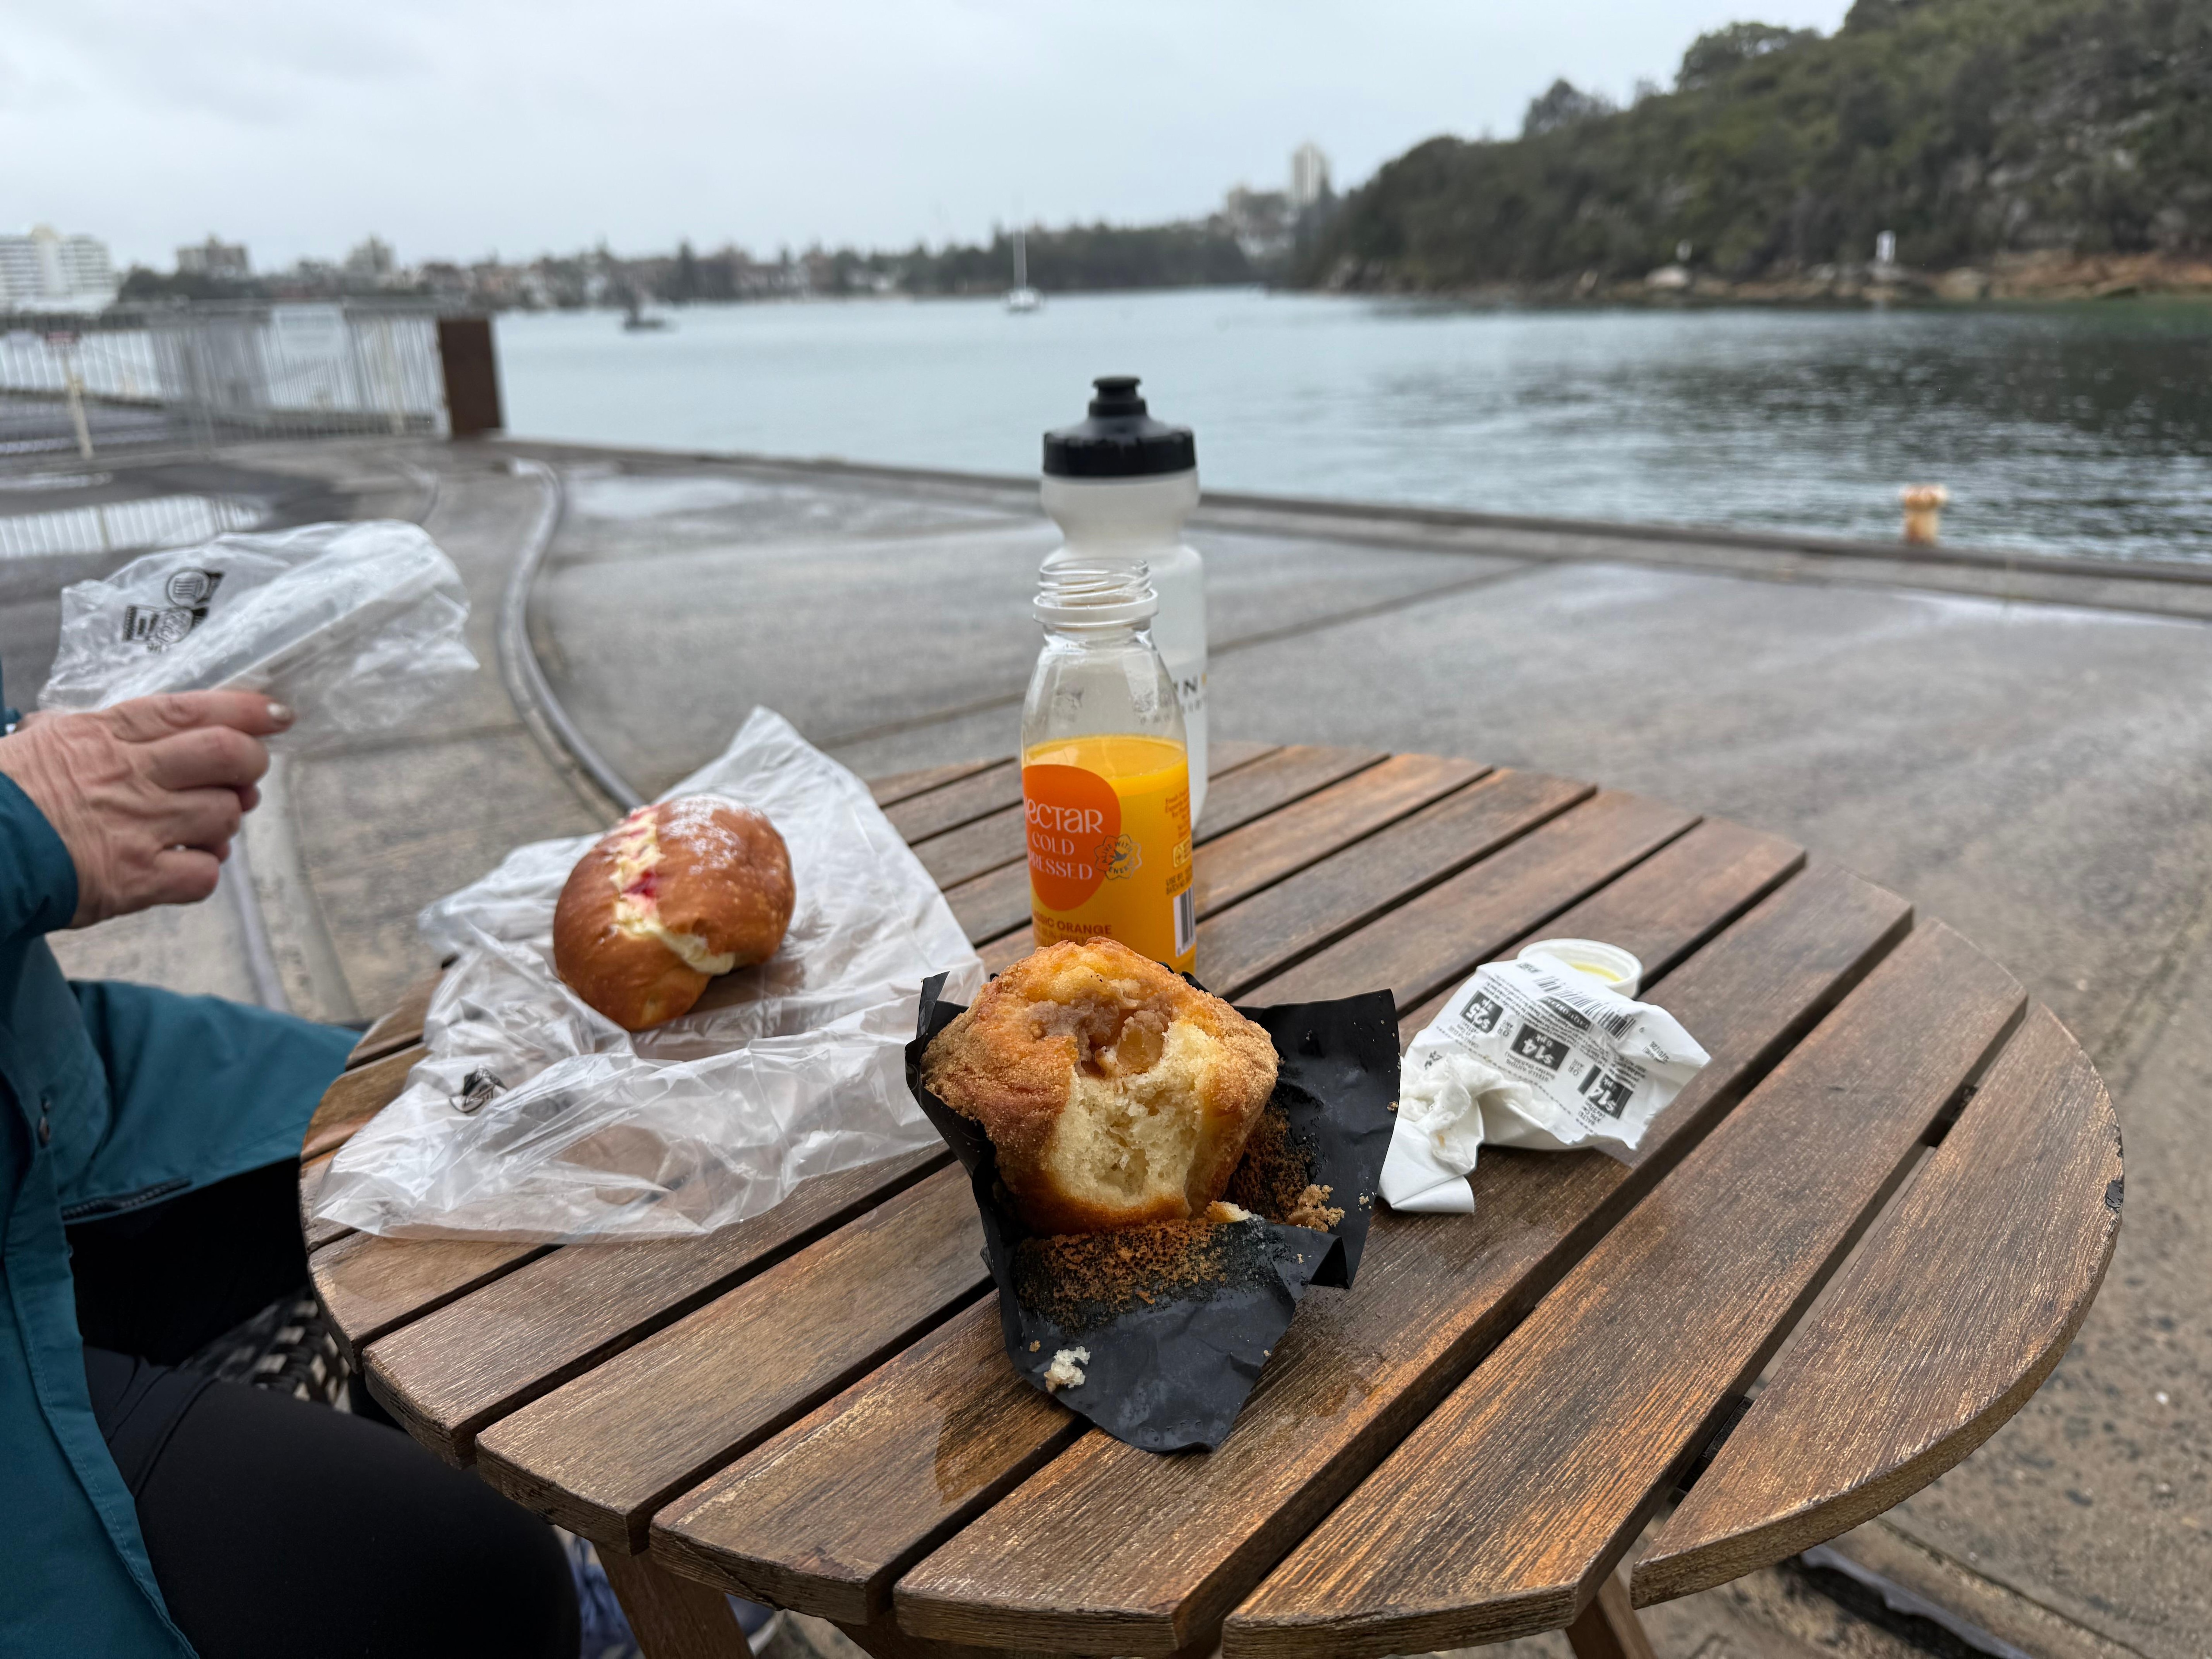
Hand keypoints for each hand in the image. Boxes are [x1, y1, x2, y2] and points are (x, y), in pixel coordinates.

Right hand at [0, 692, 291, 925]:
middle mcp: (132, 774)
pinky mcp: (137, 879)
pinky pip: (205, 873)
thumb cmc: (7, 791)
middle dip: (251, 765)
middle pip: (229, 757)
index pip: (195, 710)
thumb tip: (147, 725)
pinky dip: (204, 869)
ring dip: (224, 821)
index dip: (248, 711)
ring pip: (225, 815)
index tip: (279, 715)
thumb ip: (103, 730)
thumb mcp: (48, 739)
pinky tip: (185, 865)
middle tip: (243, 777)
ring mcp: (139, 827)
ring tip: (202, 825)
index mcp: (109, 734)